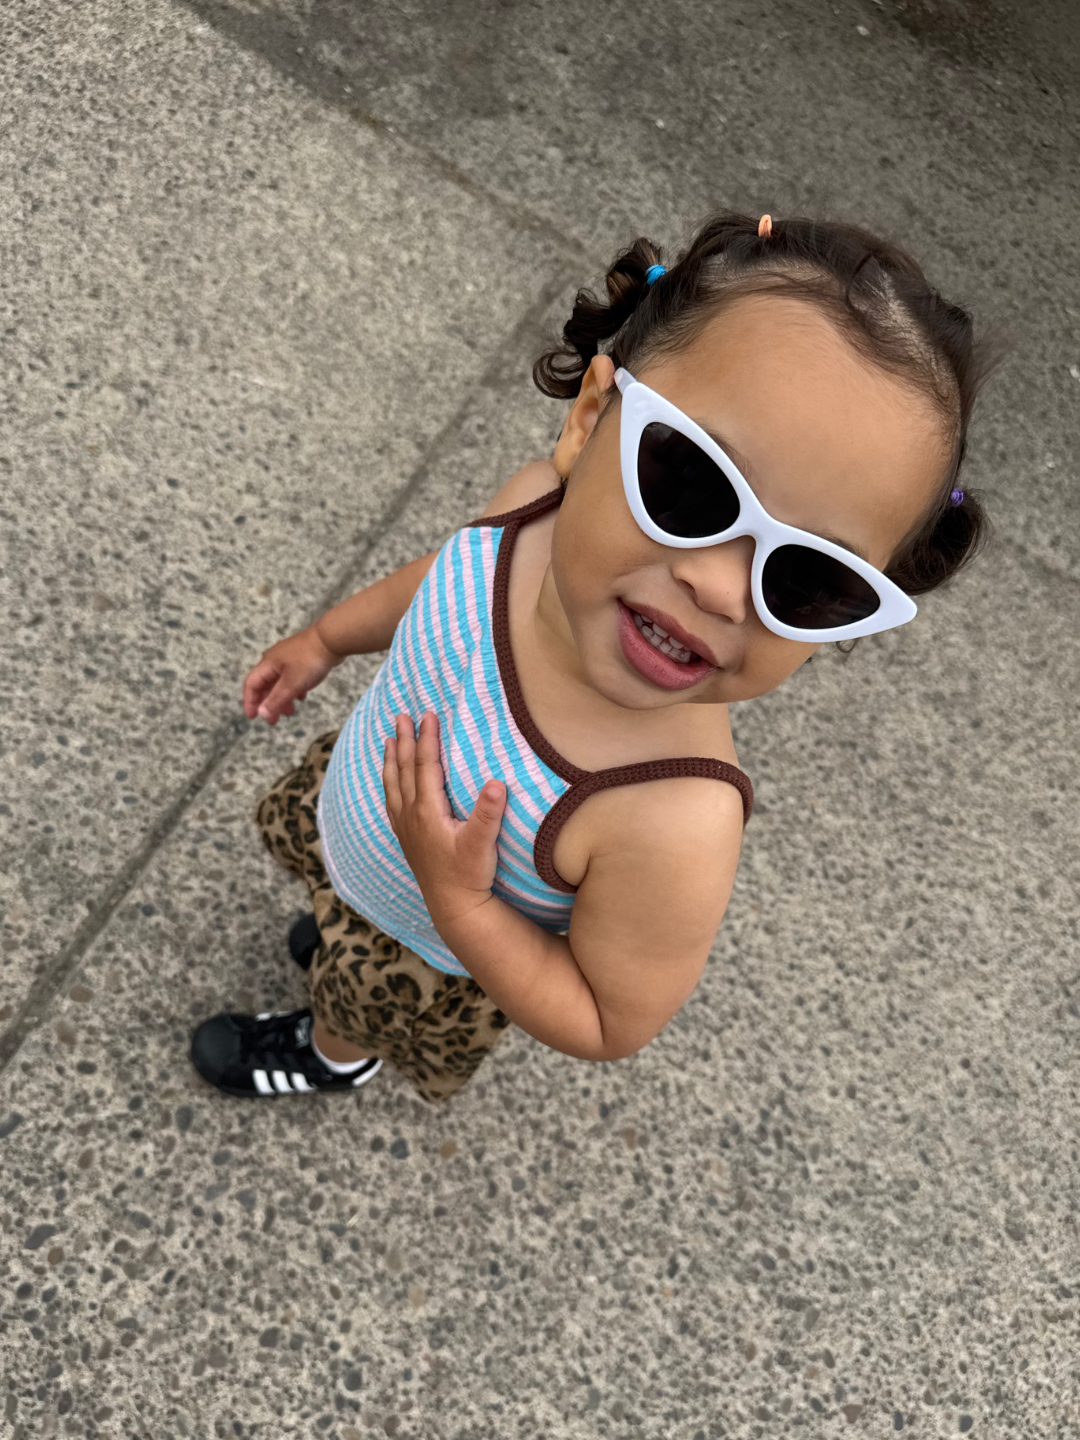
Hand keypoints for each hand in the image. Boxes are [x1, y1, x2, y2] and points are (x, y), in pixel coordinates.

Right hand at [243, 626, 342, 724]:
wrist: (331, 640)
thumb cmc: (309, 662)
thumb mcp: (291, 684)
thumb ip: (276, 700)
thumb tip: (262, 713)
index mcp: (267, 664)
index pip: (251, 684)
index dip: (250, 701)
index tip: (253, 717)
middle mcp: (274, 660)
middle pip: (265, 684)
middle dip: (268, 704)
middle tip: (273, 721)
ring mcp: (288, 658)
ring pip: (279, 682)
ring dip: (282, 698)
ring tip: (290, 712)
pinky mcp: (301, 658)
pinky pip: (292, 677)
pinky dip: (293, 689)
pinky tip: (301, 697)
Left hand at [382, 712, 505, 927]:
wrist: (453, 906)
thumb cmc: (469, 875)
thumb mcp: (483, 844)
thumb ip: (488, 814)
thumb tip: (496, 783)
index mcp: (428, 811)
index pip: (425, 766)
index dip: (427, 739)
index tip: (428, 715)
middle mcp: (411, 815)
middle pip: (405, 769)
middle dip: (404, 740)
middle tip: (401, 715)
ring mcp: (406, 827)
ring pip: (393, 784)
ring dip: (392, 759)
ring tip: (389, 739)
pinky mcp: (407, 838)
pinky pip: (392, 801)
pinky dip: (389, 782)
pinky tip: (391, 780)